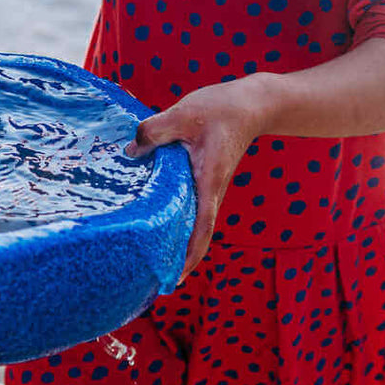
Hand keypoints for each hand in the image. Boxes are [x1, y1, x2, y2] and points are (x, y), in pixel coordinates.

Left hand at [125, 77, 269, 281]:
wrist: (253, 104)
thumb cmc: (223, 109)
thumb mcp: (184, 114)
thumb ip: (155, 131)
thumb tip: (131, 152)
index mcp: (209, 181)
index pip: (201, 228)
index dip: (189, 257)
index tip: (173, 279)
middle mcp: (209, 190)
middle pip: (194, 234)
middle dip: (175, 258)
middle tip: (149, 279)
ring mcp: (206, 186)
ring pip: (189, 221)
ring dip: (172, 240)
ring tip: (145, 258)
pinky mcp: (201, 177)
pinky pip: (186, 205)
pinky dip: (172, 217)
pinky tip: (150, 218)